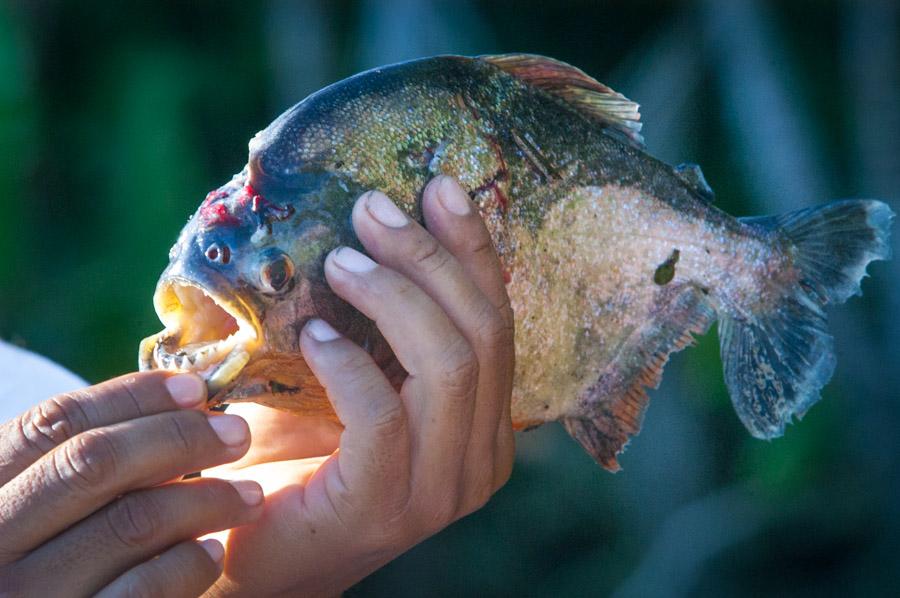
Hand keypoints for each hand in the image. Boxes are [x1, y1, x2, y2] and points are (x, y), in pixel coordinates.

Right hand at [0, 371, 263, 596]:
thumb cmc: (45, 563)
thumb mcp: (38, 505)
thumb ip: (84, 460)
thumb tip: (186, 399)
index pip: (53, 422)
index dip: (131, 396)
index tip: (196, 388)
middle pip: (94, 463)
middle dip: (179, 437)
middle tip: (238, 434)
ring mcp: (27, 596)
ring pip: (131, 523)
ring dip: (207, 499)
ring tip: (249, 496)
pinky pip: (145, 589)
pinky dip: (189, 563)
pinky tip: (211, 551)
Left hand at [205, 176, 515, 595]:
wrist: (257, 560)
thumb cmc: (301, 464)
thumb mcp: (354, 387)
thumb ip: (380, 331)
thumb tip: (364, 230)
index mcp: (486, 427)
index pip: (497, 323)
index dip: (474, 249)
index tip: (440, 185)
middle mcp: (481, 459)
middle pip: (481, 333)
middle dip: (430, 257)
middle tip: (373, 209)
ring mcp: (441, 489)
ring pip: (447, 365)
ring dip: (394, 295)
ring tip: (339, 259)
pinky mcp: (385, 507)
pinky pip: (383, 414)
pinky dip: (349, 361)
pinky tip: (313, 333)